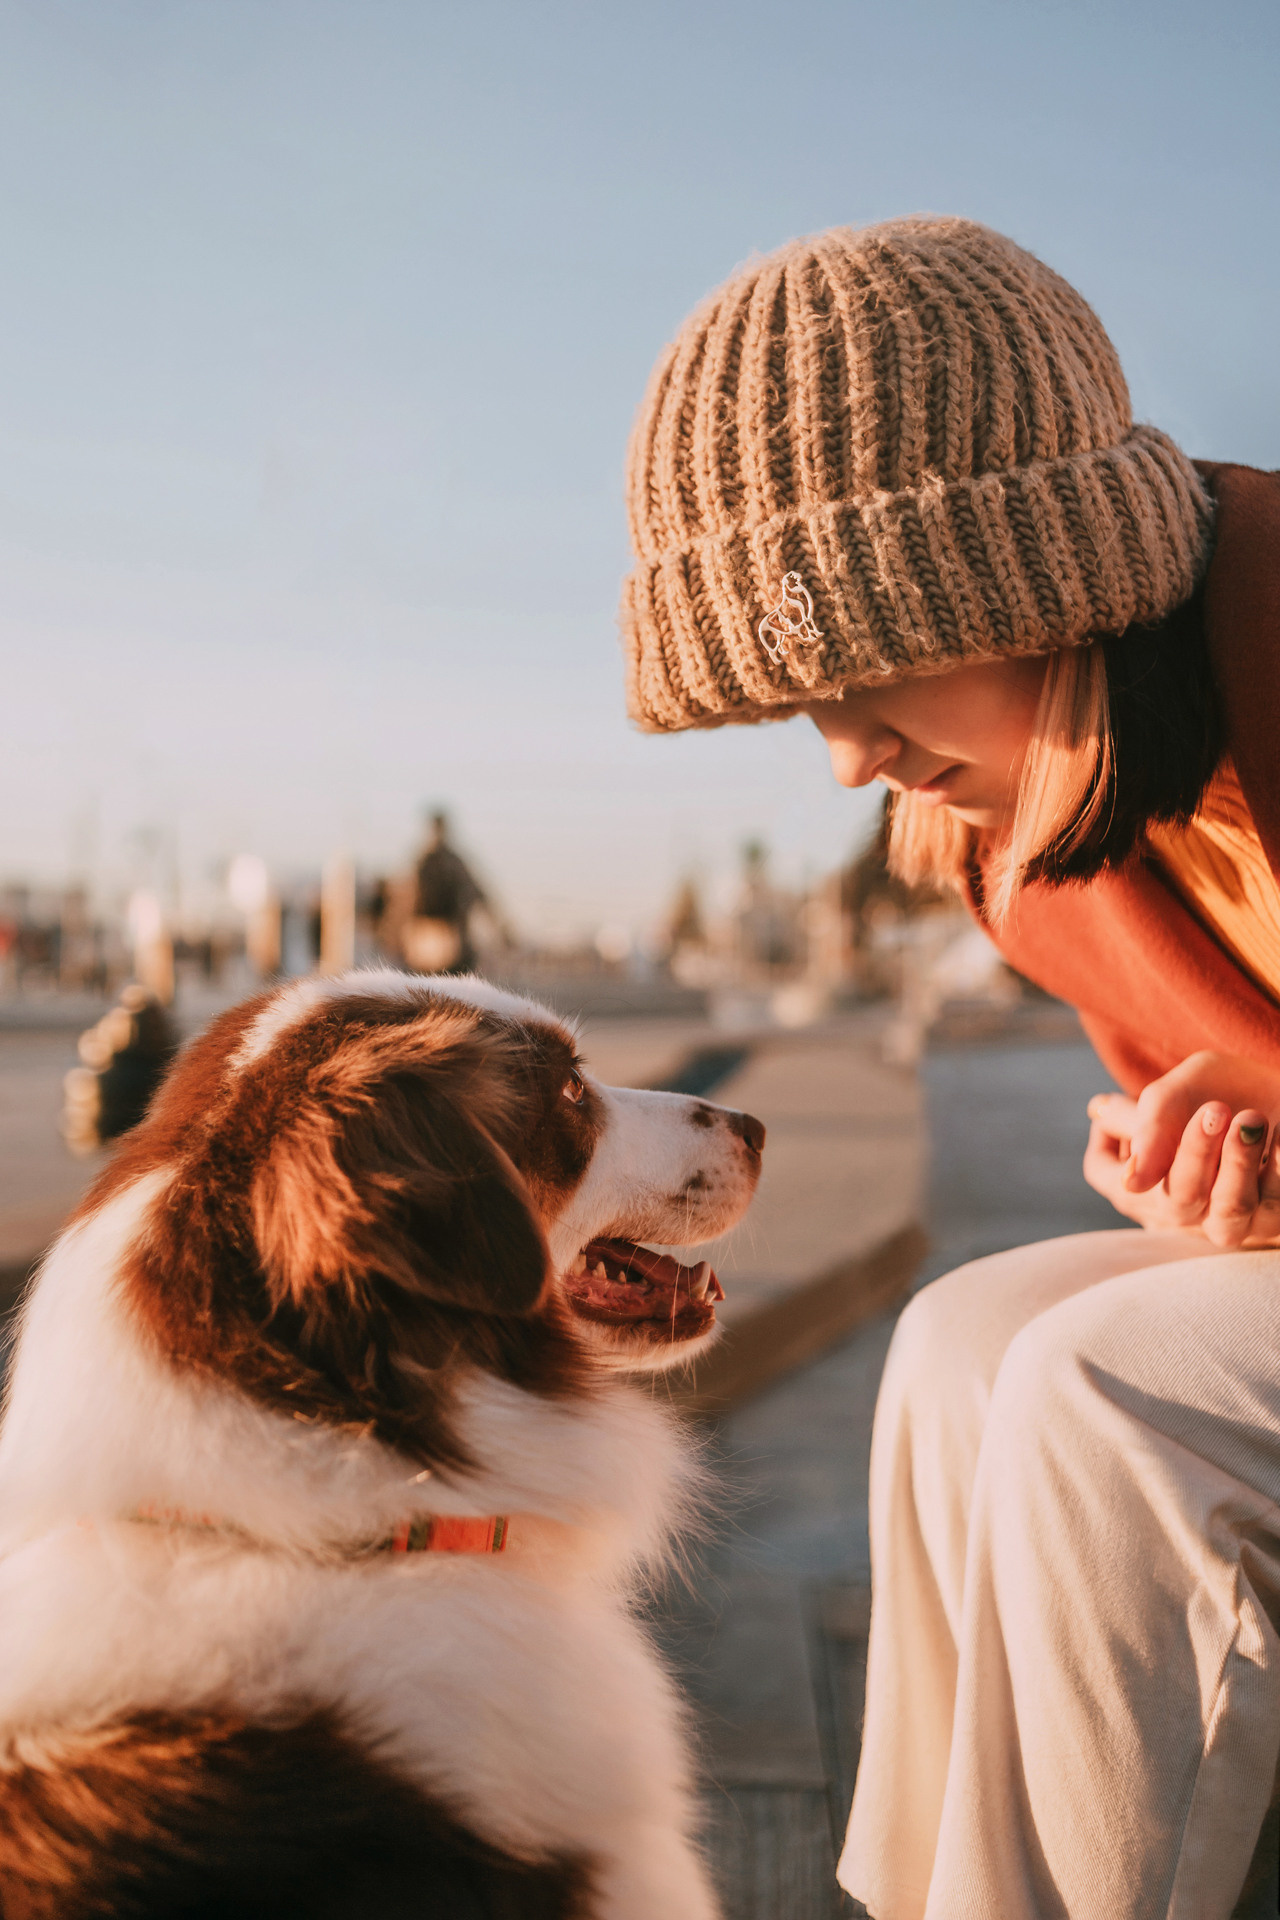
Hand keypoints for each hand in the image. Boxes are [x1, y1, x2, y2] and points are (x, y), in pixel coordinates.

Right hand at [1084, 1051, 1279, 1247]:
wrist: (1272, 1093)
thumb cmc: (1216, 1092)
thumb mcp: (1175, 1092)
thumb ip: (1148, 1126)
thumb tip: (1132, 1182)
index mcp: (1144, 1178)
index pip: (1108, 1176)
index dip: (1110, 1150)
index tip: (1136, 1112)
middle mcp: (1181, 1211)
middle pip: (1177, 1200)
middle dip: (1195, 1152)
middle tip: (1215, 1109)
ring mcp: (1227, 1221)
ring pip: (1229, 1210)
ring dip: (1240, 1160)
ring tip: (1251, 1118)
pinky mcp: (1272, 1222)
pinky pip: (1276, 1204)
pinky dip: (1279, 1165)